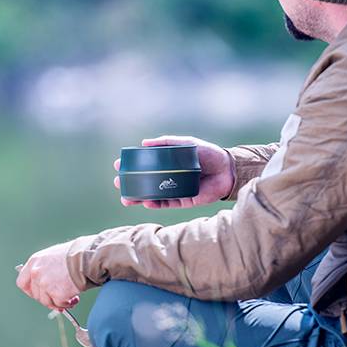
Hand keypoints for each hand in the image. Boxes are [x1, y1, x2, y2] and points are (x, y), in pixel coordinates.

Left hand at [16, 241, 80, 310]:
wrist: (88, 256)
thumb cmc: (76, 253)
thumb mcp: (55, 255)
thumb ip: (46, 268)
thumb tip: (47, 283)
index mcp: (35, 261)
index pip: (22, 282)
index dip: (30, 291)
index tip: (38, 294)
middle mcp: (36, 273)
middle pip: (36, 294)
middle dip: (48, 298)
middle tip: (58, 299)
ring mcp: (45, 283)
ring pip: (47, 301)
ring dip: (58, 302)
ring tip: (71, 297)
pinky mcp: (56, 293)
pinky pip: (59, 303)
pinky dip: (67, 304)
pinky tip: (75, 298)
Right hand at [114, 135, 234, 208]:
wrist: (227, 169)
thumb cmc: (208, 153)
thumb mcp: (186, 144)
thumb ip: (167, 143)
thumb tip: (144, 143)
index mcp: (169, 164)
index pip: (146, 166)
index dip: (132, 166)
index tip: (119, 165)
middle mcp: (170, 178)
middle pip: (146, 183)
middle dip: (130, 184)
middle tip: (118, 182)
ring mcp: (176, 190)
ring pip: (153, 196)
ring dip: (139, 197)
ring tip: (126, 198)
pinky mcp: (185, 200)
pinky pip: (168, 203)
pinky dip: (156, 203)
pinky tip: (146, 202)